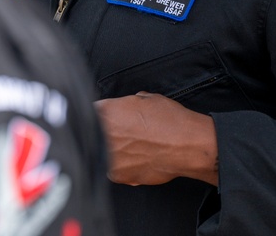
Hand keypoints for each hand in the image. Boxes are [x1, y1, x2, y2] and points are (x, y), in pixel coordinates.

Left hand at [94, 92, 218, 186]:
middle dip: (100, 132)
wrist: (188, 146)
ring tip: (128, 146)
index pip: (87, 111)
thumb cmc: (170, 120)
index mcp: (106, 112)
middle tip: (117, 132)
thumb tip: (120, 107)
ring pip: (99, 153)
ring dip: (108, 150)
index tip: (98, 117)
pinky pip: (112, 169)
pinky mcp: (119, 176)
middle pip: (91, 133)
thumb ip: (123, 103)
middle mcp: (103, 135)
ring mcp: (109, 158)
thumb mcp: (144, 99)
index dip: (93, 113)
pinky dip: (120, 165)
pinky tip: (134, 158)